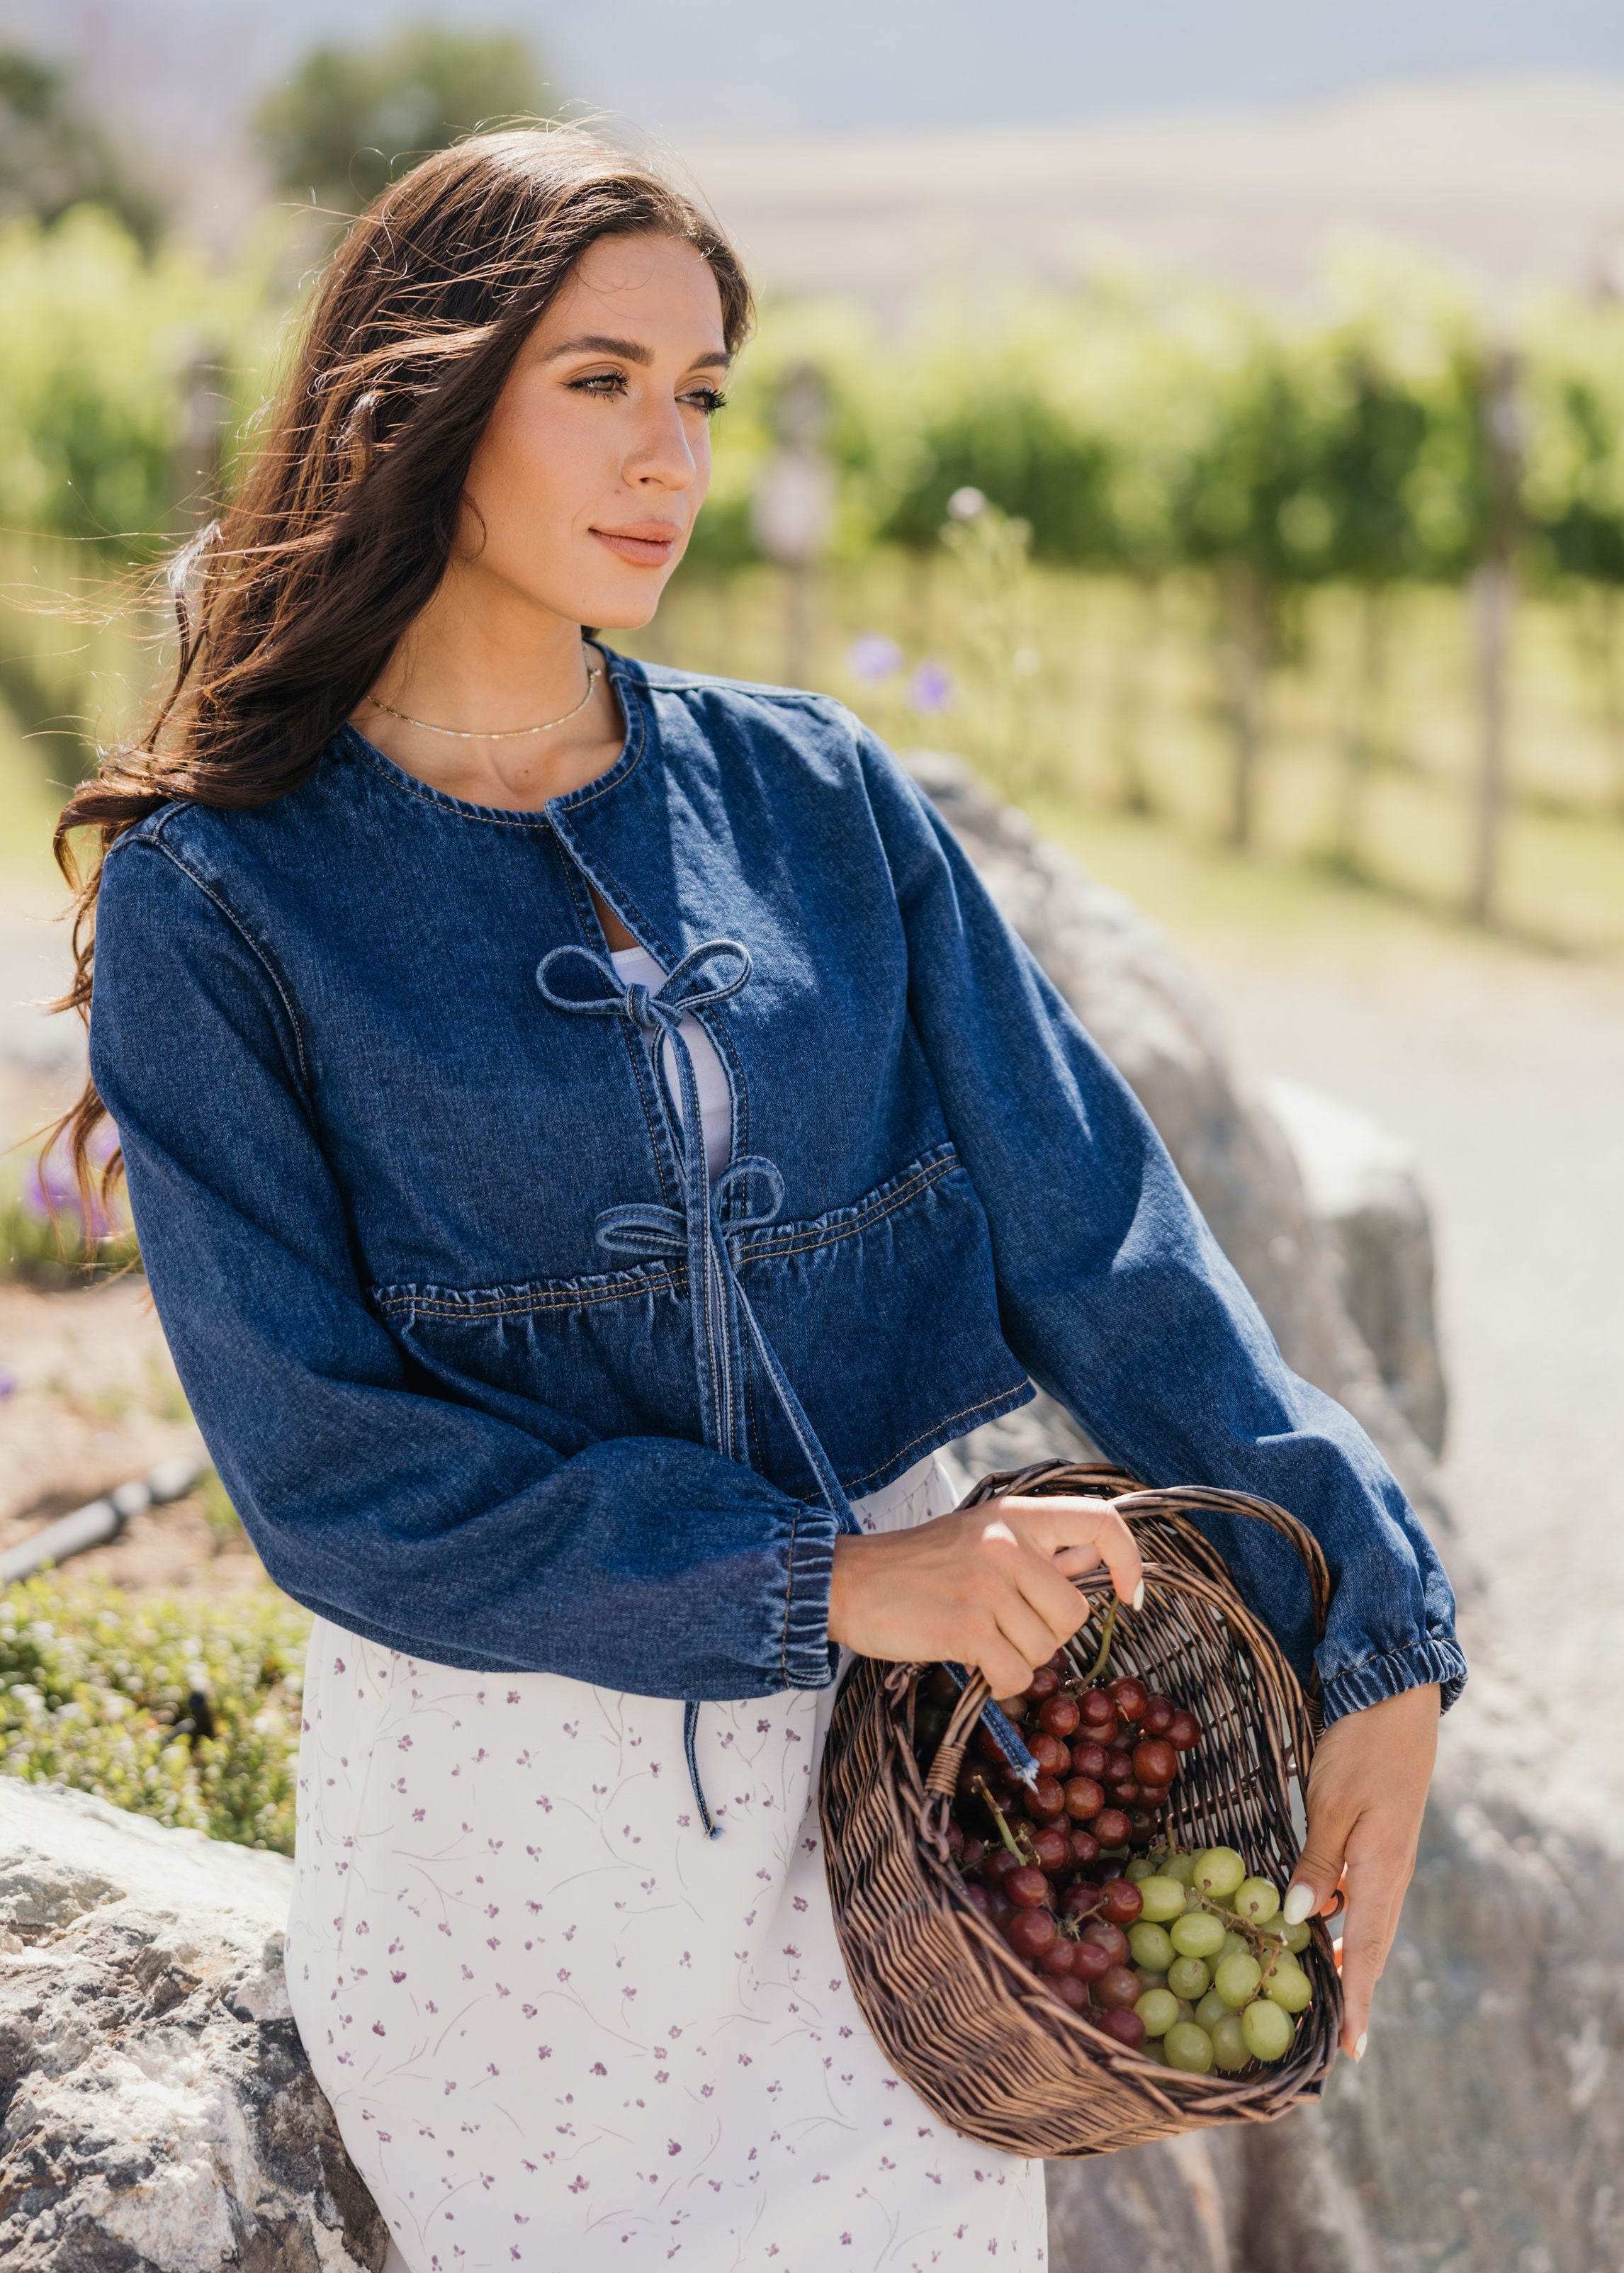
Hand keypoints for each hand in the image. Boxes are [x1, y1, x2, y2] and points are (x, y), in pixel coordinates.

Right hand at [826, 1494, 1143, 1699]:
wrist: (849, 1582)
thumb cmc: (920, 1565)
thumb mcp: (983, 1535)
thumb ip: (1042, 1549)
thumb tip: (1101, 1562)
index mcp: (1015, 1514)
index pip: (1101, 1522)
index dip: (1128, 1561)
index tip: (1128, 1596)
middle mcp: (1006, 1543)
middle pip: (1074, 1612)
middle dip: (1048, 1634)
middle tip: (1006, 1627)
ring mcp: (986, 1586)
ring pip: (1046, 1649)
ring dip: (1019, 1659)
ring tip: (980, 1639)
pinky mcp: (966, 1628)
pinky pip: (1015, 1676)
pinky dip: (1000, 1683)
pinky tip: (974, 1663)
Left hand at [1284, 1682, 1439, 2059]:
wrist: (1396, 1701)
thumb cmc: (1362, 1749)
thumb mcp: (1334, 1804)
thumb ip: (1319, 1861)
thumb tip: (1302, 1920)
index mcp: (1382, 1874)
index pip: (1367, 1954)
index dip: (1357, 2003)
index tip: (1349, 2051)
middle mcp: (1388, 1875)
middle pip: (1369, 1947)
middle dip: (1351, 1992)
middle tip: (1331, 2038)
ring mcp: (1385, 1858)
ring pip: (1365, 1923)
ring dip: (1345, 1958)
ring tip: (1317, 1993)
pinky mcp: (1377, 1840)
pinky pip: (1361, 1895)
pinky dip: (1342, 1920)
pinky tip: (1316, 1924)